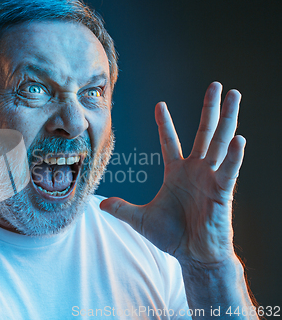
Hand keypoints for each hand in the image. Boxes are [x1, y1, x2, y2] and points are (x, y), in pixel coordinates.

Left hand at [100, 82, 244, 264]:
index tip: (160, 104)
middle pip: (203, 132)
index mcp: (177, 172)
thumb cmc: (172, 237)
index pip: (169, 141)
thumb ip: (122, 209)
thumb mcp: (141, 219)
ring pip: (220, 142)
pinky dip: (233, 156)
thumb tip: (100, 205)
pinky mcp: (222, 191)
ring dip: (228, 119)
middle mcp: (195, 170)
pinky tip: (239, 139)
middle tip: (215, 85)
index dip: (165, 123)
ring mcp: (210, 178)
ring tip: (234, 95)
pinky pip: (228, 170)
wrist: (193, 256)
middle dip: (209, 108)